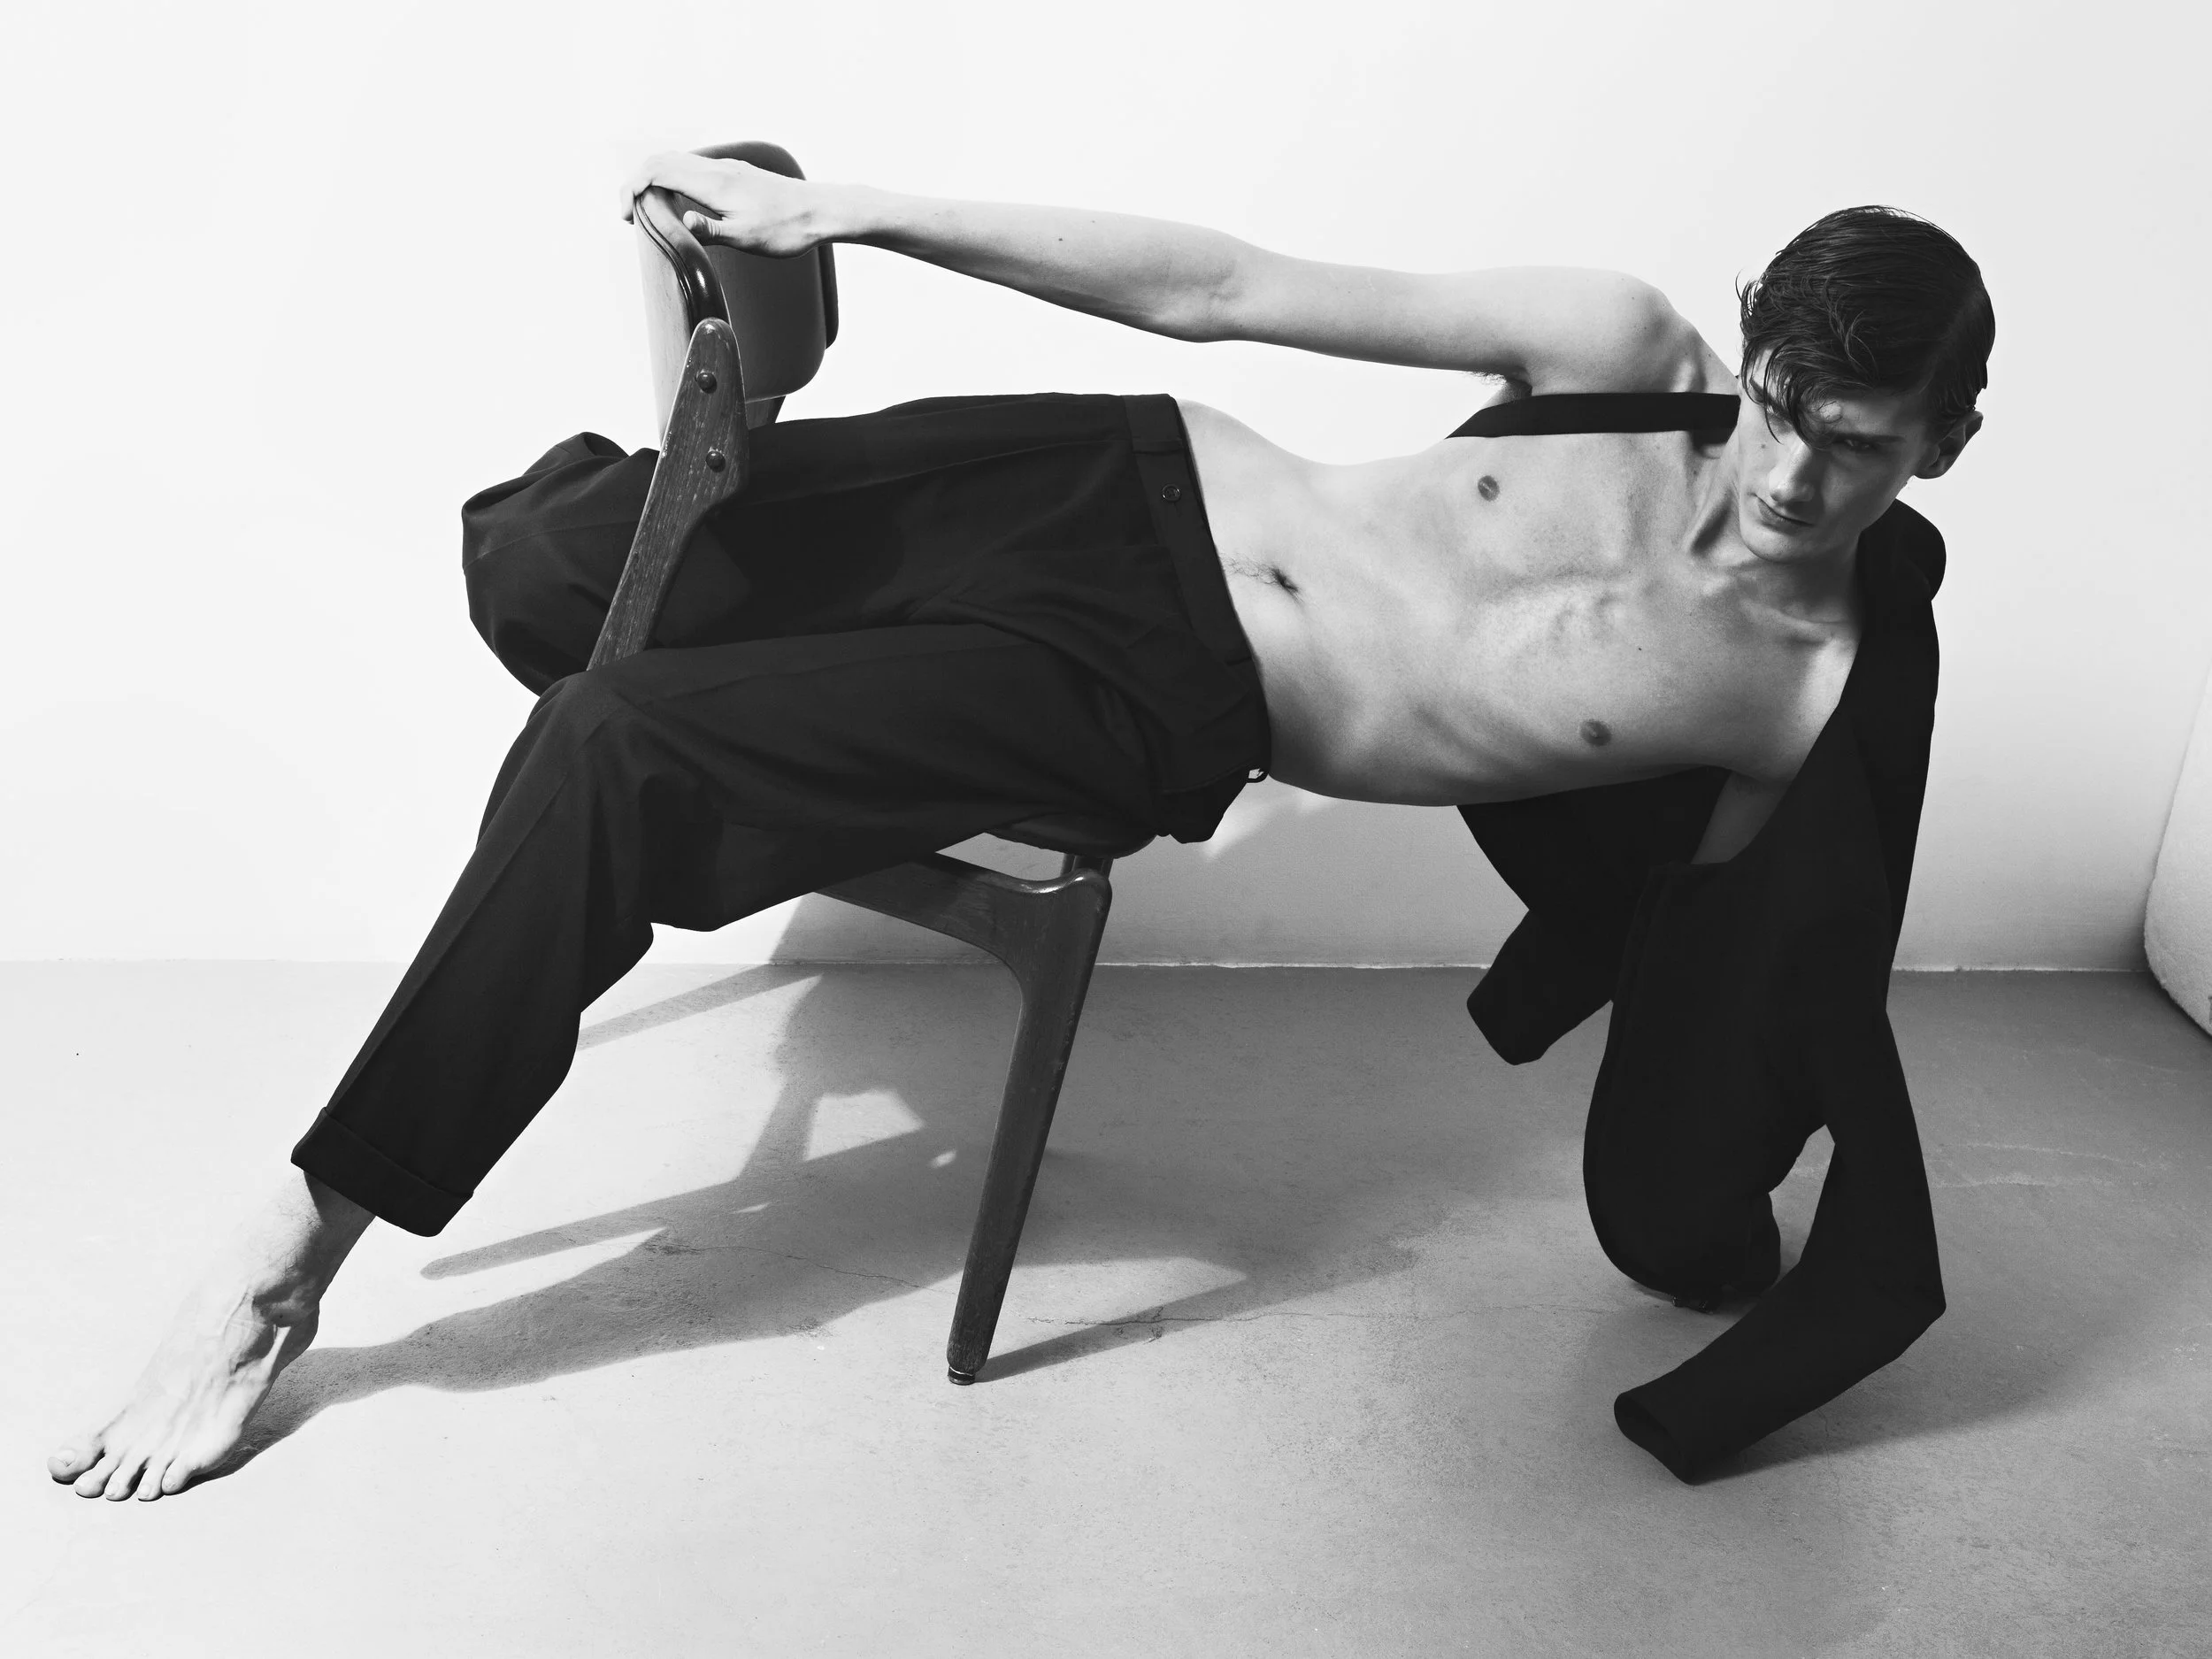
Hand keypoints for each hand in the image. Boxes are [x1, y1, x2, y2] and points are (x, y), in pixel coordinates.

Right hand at [619, 151, 824, 255]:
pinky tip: (677, 200)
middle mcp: (716, 169)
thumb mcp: (746, 237)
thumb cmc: (785, 229)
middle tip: (629, 214)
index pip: (658, 171)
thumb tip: (682, 223)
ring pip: (677, 161)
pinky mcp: (734, 173)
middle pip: (661, 161)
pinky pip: (694, 167)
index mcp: (714, 183)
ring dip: (654, 179)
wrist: (818, 211)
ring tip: (647, 209)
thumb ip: (710, 230)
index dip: (633, 189)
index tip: (626, 215)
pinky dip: (673, 178)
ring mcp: (726, 169)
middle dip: (636, 183)